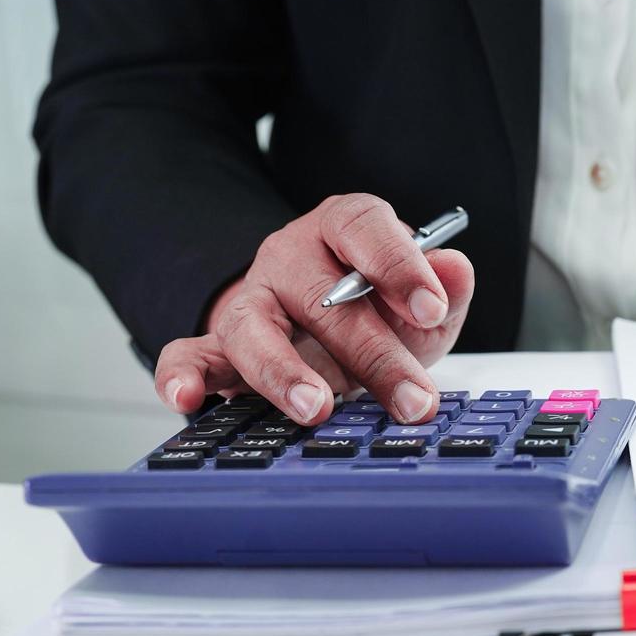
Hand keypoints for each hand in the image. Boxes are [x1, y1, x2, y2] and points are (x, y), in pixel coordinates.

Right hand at [153, 194, 474, 424]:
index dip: (398, 265)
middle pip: (319, 296)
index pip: (363, 227)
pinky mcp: (217, 345)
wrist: (328, 335)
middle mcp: (289, 257)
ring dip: (283, 371)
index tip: (431, 309)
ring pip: (250, 327)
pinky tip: (188, 399)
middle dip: (372, 353)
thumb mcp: (423, 304)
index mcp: (342, 229)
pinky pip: (186, 353)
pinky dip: (181, 376)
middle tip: (412, 399)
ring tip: (318, 408)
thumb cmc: (379, 313)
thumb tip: (454, 270)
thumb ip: (445, 288)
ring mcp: (250, 301)